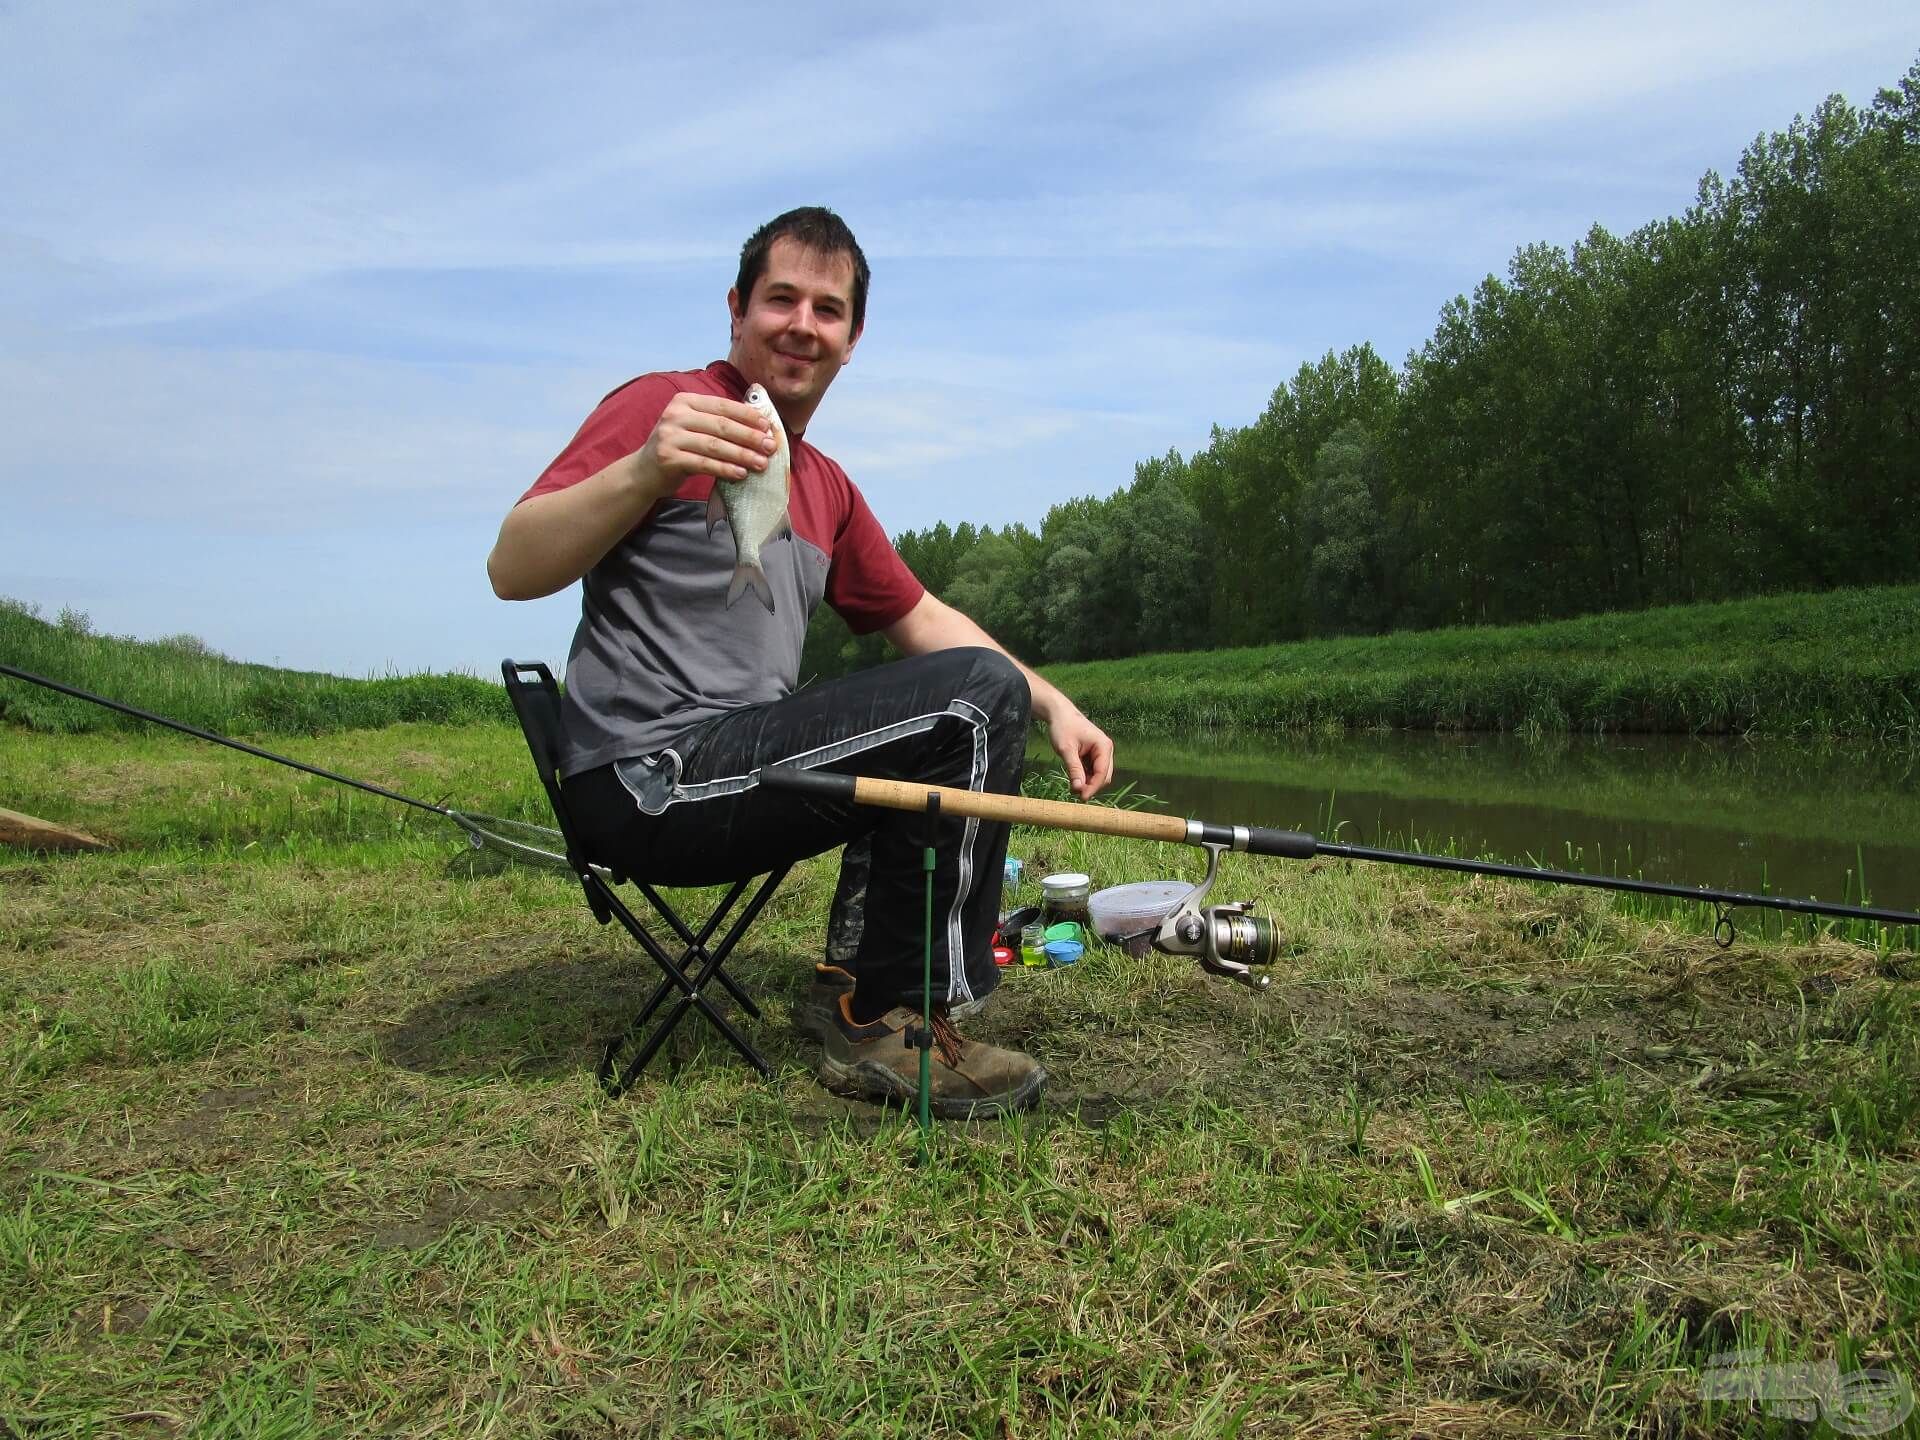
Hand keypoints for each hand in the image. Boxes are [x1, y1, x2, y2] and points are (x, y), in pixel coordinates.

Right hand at [639, 392, 776, 485]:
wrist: (645, 471)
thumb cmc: (678, 447)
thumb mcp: (693, 427)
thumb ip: (718, 422)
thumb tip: (760, 425)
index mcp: (685, 401)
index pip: (722, 406)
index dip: (747, 416)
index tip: (768, 426)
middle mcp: (675, 414)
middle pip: (721, 425)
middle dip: (749, 437)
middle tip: (770, 447)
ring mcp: (670, 436)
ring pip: (714, 445)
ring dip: (741, 455)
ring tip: (761, 463)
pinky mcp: (668, 458)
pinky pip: (703, 464)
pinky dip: (724, 469)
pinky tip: (740, 474)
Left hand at [1045, 705, 1114, 799]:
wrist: (1059, 713)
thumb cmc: (1063, 728)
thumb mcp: (1066, 750)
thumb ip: (1074, 769)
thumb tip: (1079, 789)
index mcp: (1104, 746)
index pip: (1103, 773)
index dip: (1093, 787)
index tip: (1081, 797)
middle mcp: (1106, 750)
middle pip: (1104, 776)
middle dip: (1091, 786)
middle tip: (1075, 794)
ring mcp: (1101, 752)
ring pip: (1099, 775)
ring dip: (1088, 783)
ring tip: (1072, 788)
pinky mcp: (1094, 754)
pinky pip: (1093, 770)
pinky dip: (1085, 777)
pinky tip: (1074, 780)